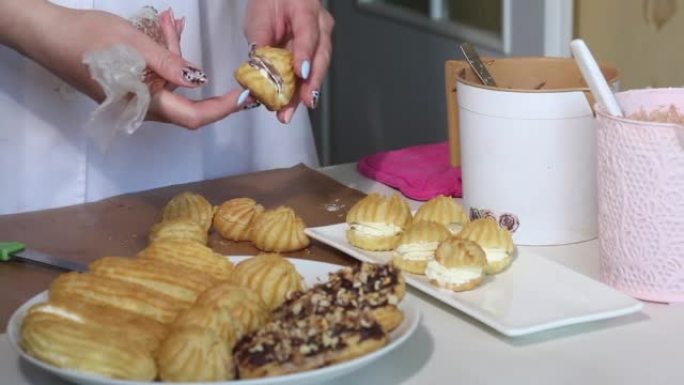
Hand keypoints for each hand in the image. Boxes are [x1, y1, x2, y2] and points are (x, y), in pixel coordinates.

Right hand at [0, 0, 247, 129]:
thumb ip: (169, 64)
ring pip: (172, 84)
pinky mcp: (129, 86)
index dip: (221, 110)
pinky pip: (157, 76)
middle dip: (199, 73)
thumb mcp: (134, 45)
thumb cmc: (87, 39)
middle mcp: (144, 107)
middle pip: (186, 101)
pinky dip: (165, 55)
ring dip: (178, 57)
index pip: (193, 117)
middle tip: (198, 43)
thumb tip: (199, 80)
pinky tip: (166, 29)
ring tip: (172, 23)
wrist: (45, 35)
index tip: (243, 96)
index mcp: (147, 103)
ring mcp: (136, 98)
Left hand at [244, 0, 333, 123]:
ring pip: (317, 70)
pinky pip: (309, 75)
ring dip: (302, 93)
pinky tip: (288, 105)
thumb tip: (256, 71)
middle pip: (320, 57)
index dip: (305, 54)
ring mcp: (321, 40)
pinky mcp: (315, 55)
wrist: (280, 0)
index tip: (301, 73)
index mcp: (306, 9)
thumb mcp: (258, 17)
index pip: (308, 33)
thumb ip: (260, 42)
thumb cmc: (270, 2)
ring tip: (287, 112)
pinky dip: (298, 91)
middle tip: (298, 103)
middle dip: (309, 84)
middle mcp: (320, 26)